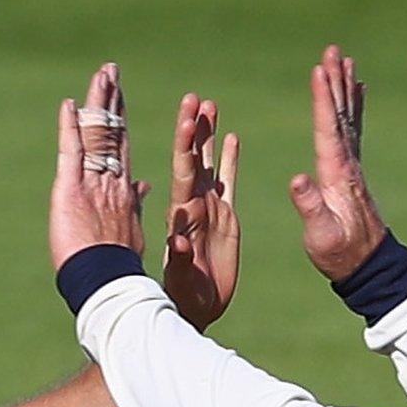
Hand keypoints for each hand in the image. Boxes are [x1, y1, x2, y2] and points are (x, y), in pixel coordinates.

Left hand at [49, 62, 148, 269]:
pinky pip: (72, 151)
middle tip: (110, 70)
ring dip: (98, 102)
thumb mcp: (129, 228)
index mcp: (122, 190)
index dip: (118, 118)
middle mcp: (111, 180)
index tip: (119, 94)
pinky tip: (70, 105)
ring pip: (97, 133)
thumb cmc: (117, 265)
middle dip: (112, 99)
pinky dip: (69, 127)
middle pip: (112, 131)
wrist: (107, 280)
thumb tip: (143, 185)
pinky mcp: (72, 189)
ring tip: (102, 74)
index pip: (119, 146)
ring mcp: (94, 182)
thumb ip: (134, 202)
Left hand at [162, 93, 239, 330]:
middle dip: (192, 128)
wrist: (197, 309)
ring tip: (208, 104)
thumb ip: (178, 259)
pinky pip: (227, 181)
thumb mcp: (180, 280)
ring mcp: (209, 208)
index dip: (183, 144)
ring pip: (209, 163)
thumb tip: (176, 240)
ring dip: (207, 136)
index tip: (184, 116)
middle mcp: (193, 205)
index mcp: (181, 215)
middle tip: (193, 97)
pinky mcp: (226, 217)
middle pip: (192, 158)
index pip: (182, 171)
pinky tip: (230, 136)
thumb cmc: (184, 298)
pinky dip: (229, 159)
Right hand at [288, 45, 387, 281]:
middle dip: (335, 82)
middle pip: (341, 115)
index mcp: (336, 175)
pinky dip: (353, 109)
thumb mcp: (320, 235)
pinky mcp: (352, 174)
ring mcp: (352, 168)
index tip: (319, 70)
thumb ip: (309, 206)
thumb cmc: (340, 254)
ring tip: (344, 61)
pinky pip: (353, 132)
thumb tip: (298, 178)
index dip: (323, 99)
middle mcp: (347, 165)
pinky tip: (356, 94)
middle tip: (333, 51)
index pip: (327, 129)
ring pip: (348, 119)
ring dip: (345, 89)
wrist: (368, 266)